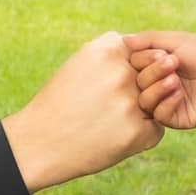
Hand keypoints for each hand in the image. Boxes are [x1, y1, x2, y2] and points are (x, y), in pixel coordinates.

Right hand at [2, 32, 162, 192]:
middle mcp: (122, 74)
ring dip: (141, 111)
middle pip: (149, 75)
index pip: (138, 51)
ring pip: (156, 102)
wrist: (39, 144)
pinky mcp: (139, 133)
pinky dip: (139, 134)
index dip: (126, 69)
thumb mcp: (78, 64)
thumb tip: (149, 53)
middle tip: (107, 103)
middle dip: (137, 89)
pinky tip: (112, 137)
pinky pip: (154, 128)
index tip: (106, 81)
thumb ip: (110, 54)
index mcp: (106, 50)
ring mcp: (132, 104)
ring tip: (109, 120)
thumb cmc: (59, 103)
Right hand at [125, 31, 195, 130]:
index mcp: (153, 67)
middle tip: (173, 62)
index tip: (163, 53)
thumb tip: (123, 40)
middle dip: (153, 72)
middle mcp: (156, 85)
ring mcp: (164, 103)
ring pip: (144, 101)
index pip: (133, 66)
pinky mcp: (176, 118)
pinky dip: (166, 103)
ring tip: (176, 79)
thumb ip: (148, 40)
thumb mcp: (175, 41)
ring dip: (157, 88)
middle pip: (137, 83)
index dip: (143, 60)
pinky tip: (180, 93)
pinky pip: (159, 116)